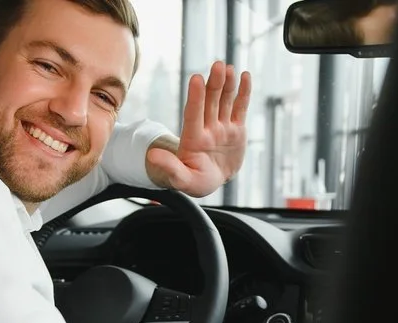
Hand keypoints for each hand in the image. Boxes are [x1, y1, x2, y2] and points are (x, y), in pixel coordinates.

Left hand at [146, 60, 251, 196]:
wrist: (210, 179)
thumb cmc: (195, 181)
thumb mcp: (183, 181)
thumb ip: (170, 168)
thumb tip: (152, 156)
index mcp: (194, 139)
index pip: (194, 115)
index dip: (195, 97)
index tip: (196, 79)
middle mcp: (207, 128)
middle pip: (211, 103)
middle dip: (214, 85)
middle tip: (217, 66)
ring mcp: (222, 127)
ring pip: (225, 102)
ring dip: (227, 84)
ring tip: (228, 68)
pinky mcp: (236, 129)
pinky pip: (240, 108)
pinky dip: (243, 93)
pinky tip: (245, 76)